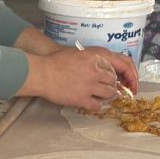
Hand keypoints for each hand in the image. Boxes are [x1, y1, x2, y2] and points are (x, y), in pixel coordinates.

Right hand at [22, 45, 138, 111]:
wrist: (41, 73)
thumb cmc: (55, 62)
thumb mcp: (78, 53)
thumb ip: (92, 59)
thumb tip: (104, 68)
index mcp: (94, 58)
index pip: (116, 67)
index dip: (118, 75)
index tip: (118, 80)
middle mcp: (94, 71)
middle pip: (113, 81)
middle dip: (112, 85)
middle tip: (107, 88)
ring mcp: (89, 85)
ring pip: (109, 93)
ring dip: (107, 96)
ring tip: (99, 95)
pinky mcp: (82, 98)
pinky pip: (97, 105)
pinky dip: (96, 105)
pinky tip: (91, 103)